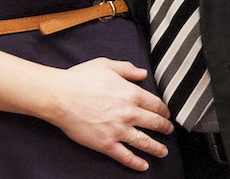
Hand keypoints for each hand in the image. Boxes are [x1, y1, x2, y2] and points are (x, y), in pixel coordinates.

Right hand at [43, 58, 172, 170]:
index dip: (164, 110)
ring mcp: (117, 130)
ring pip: (144, 142)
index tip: (166, 113)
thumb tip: (142, 73)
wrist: (60, 96)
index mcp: (131, 93)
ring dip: (156, 148)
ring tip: (163, 151)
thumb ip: (127, 68)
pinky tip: (143, 166)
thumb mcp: (106, 65)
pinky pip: (125, 156)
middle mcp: (128, 113)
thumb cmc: (80, 79)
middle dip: (165, 128)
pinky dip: (136, 162)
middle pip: (154, 123)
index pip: (155, 104)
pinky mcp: (105, 144)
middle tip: (169, 130)